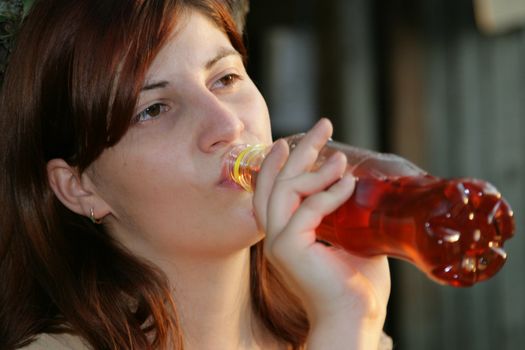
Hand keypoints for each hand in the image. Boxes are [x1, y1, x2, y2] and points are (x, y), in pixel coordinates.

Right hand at [253, 118, 389, 347]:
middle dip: (298, 151)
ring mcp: (278, 242)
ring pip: (284, 190)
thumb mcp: (351, 240)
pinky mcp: (288, 248)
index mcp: (285, 234)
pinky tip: (348, 183)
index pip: (272, 191)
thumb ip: (347, 215)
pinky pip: (307, 210)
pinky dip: (329, 194)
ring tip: (339, 153)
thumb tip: (364, 187)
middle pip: (275, 182)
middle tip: (323, 126)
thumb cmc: (356, 286)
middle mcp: (274, 236)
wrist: (355, 320)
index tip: (291, 141)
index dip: (278, 164)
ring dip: (312, 167)